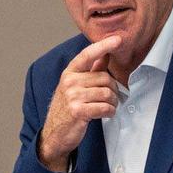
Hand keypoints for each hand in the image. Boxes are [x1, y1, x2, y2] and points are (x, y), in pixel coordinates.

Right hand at [38, 35, 121, 171]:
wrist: (55, 133)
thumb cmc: (68, 108)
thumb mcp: (76, 86)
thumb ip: (91, 70)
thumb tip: (105, 53)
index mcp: (69, 72)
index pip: (88, 54)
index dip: (104, 45)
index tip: (118, 39)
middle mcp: (69, 82)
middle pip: (105, 78)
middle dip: (114, 90)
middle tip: (112, 99)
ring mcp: (72, 96)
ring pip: (107, 94)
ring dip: (113, 103)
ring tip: (108, 107)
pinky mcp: (78, 111)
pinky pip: (105, 107)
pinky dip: (110, 112)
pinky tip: (106, 114)